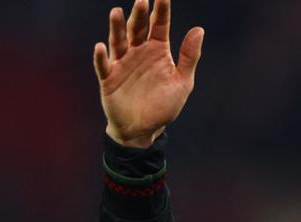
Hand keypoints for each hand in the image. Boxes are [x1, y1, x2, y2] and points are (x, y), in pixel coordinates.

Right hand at [92, 0, 203, 148]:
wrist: (144, 130)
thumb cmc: (164, 105)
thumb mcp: (182, 82)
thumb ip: (189, 57)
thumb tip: (199, 29)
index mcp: (158, 50)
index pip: (159, 25)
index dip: (161, 10)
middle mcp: (139, 52)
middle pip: (138, 29)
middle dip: (139, 15)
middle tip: (142, 0)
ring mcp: (122, 64)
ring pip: (119, 41)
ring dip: (117, 28)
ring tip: (117, 13)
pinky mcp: (109, 78)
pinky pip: (104, 65)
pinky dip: (101, 57)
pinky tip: (101, 47)